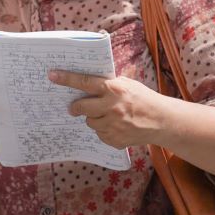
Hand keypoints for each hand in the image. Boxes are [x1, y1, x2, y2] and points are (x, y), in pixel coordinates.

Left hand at [49, 71, 166, 149]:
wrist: (162, 121)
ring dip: (94, 118)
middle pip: (81, 107)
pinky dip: (104, 130)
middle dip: (76, 107)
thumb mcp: (128, 83)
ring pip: (90, 122)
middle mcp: (111, 107)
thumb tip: (89, 80)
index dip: (66, 79)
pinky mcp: (115, 139)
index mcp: (114, 89)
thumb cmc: (144, 98)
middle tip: (74, 107)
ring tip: (107, 116)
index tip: (52, 75)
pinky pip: (100, 134)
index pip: (84, 82)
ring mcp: (113, 125)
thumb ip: (109, 83)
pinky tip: (116, 126)